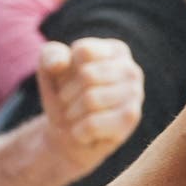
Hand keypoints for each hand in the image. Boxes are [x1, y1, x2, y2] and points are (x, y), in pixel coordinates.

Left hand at [36, 38, 144, 171]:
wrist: (68, 135)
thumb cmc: (64, 96)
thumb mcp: (49, 70)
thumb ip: (50, 55)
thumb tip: (61, 63)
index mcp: (116, 50)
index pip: (83, 51)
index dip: (65, 69)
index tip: (68, 80)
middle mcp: (131, 69)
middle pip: (87, 75)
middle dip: (68, 93)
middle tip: (69, 103)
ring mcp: (135, 94)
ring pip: (91, 100)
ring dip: (72, 113)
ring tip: (76, 116)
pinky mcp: (131, 119)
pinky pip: (93, 124)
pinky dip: (79, 131)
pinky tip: (85, 132)